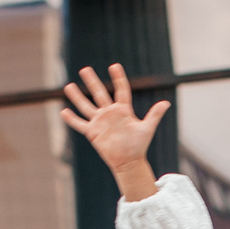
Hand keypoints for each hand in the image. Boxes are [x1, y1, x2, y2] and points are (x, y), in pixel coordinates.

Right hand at [61, 64, 167, 201]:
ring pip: (86, 106)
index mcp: (123, 110)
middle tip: (85, 69)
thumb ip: (154, 115)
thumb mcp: (147, 128)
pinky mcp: (93, 133)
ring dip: (77, 97)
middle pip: (99, 94)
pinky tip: (63, 111)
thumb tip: (166, 103)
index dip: (118, 78)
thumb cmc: (139, 145)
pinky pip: (80, 124)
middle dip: (92, 82)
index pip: (121, 90)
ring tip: (68, 86)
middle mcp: (110, 113)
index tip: (114, 66)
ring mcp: (100, 122)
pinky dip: (72, 119)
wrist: (129, 162)